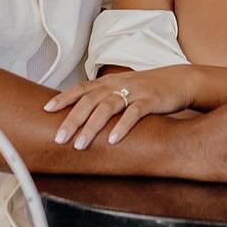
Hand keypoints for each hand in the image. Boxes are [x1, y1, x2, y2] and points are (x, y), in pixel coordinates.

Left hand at [45, 66, 194, 148]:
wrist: (180, 81)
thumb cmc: (148, 89)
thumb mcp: (123, 89)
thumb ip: (104, 99)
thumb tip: (81, 117)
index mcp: (109, 82)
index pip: (81, 88)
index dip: (63, 98)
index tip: (45, 110)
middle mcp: (118, 84)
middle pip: (89, 100)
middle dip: (72, 119)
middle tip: (58, 138)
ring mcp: (135, 91)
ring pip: (108, 107)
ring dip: (92, 126)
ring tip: (80, 145)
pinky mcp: (151, 100)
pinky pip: (134, 113)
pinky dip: (122, 126)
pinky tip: (113, 140)